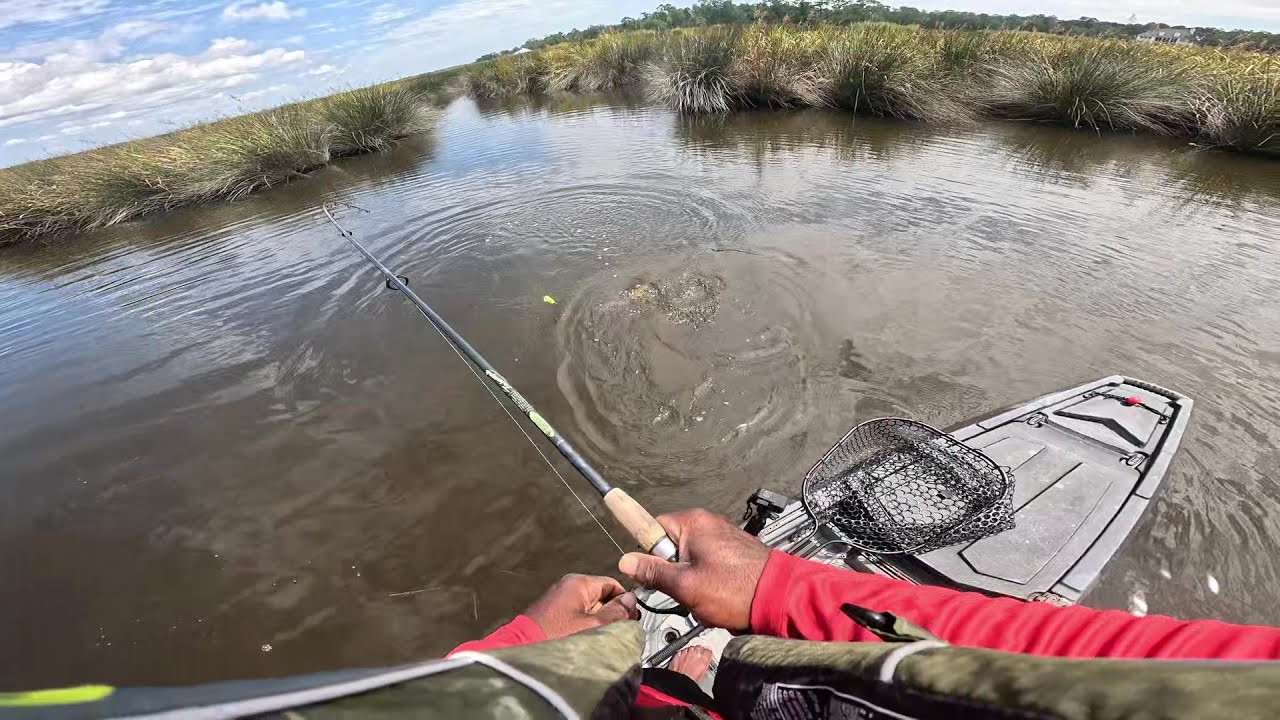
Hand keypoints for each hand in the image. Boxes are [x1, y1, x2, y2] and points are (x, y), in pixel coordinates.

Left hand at [524, 574, 638, 639]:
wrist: (521, 652)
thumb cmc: (555, 638)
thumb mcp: (593, 626)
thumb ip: (616, 613)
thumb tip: (630, 601)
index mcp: (578, 584)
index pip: (612, 584)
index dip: (625, 601)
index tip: (633, 618)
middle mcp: (566, 588)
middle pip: (601, 597)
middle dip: (611, 615)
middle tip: (618, 634)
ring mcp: (557, 602)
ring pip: (588, 610)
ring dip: (597, 625)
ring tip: (600, 641)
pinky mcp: (550, 617)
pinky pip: (574, 619)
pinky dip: (583, 629)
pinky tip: (585, 643)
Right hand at [617, 509, 769, 630]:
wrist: (780, 598)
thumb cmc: (738, 589)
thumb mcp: (685, 584)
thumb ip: (653, 571)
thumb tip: (627, 560)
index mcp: (693, 524)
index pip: (652, 527)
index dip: (646, 550)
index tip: (635, 556)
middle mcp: (708, 526)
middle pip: (670, 549)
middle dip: (673, 576)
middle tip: (685, 591)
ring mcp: (721, 541)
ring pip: (689, 564)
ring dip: (692, 586)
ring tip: (708, 599)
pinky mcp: (732, 556)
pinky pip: (707, 570)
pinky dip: (709, 587)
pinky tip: (720, 601)